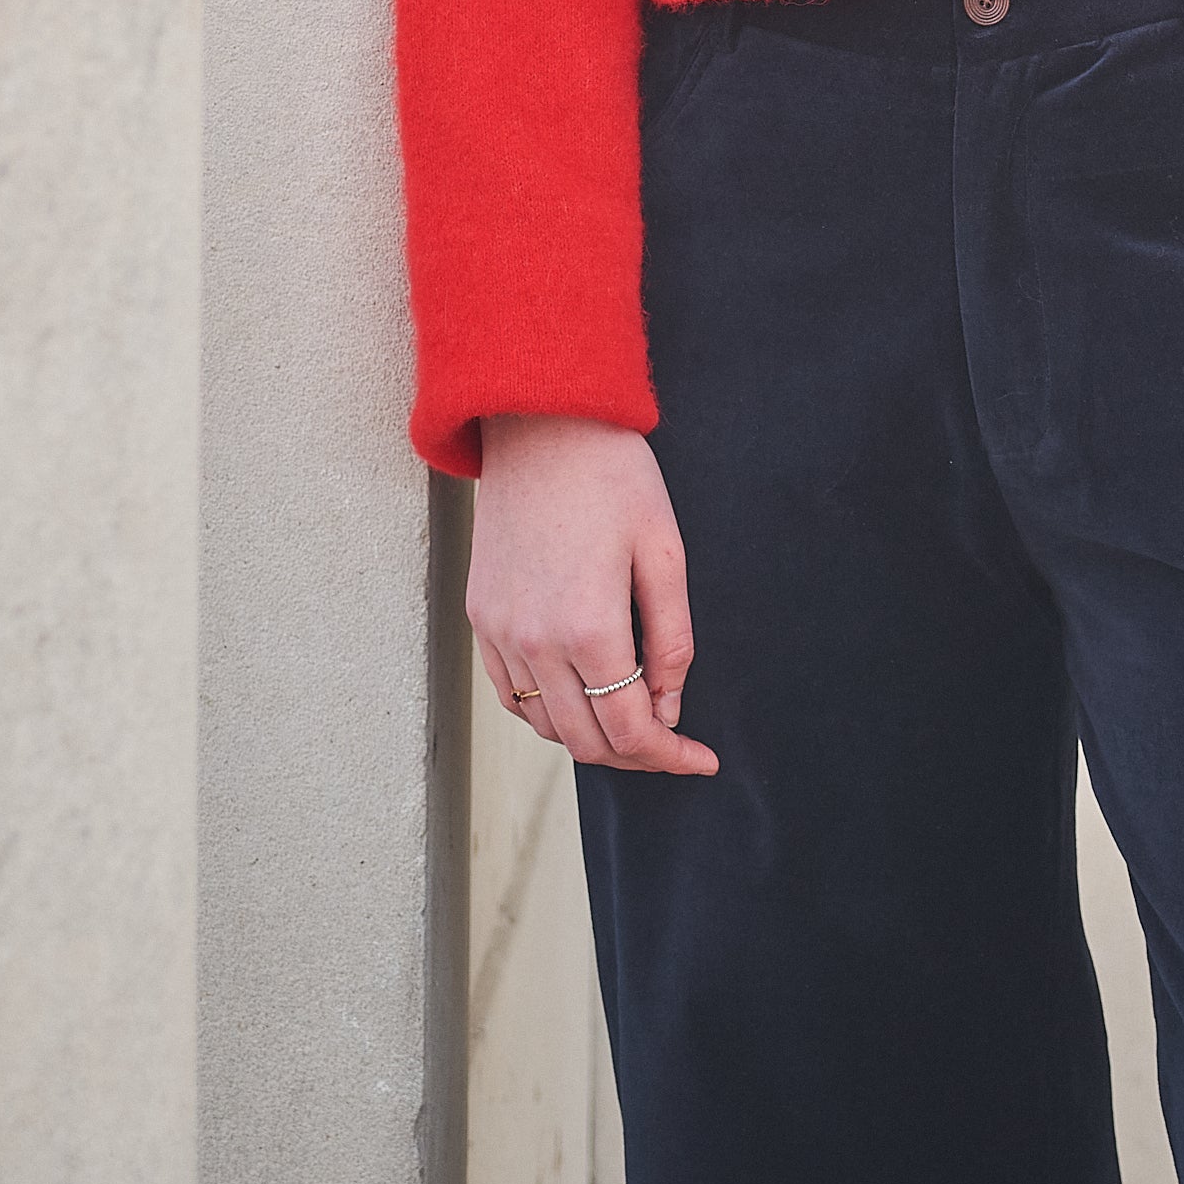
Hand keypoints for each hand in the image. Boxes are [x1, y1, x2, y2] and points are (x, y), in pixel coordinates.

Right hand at [469, 415, 719, 778]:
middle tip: (674, 744)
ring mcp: (501, 632)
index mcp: (590, 627)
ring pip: (546, 726)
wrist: (541, 423)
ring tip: (632, 719)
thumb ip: (672, 639)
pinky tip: (579, 699)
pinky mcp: (480, 616)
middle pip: (587, 741)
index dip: (671, 755)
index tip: (702, 760)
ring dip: (592, 737)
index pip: (631, 729)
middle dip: (637, 755)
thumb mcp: (665, 551)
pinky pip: (511, 696)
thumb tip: (671, 706)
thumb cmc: (613, 476)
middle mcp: (536, 642)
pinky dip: (547, 713)